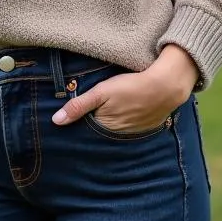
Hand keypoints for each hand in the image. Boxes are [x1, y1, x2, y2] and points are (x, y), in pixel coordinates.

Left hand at [51, 46, 197, 133]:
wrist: (165, 86)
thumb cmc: (130, 86)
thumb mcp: (101, 92)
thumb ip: (78, 106)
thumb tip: (56, 121)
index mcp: (105, 126)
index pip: (86, 128)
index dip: (79, 121)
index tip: (73, 115)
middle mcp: (118, 134)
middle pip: (100, 130)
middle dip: (94, 122)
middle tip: (93, 107)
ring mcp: (133, 131)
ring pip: (114, 129)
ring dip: (110, 122)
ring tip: (110, 107)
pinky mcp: (145, 126)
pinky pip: (129, 127)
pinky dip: (125, 120)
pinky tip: (126, 109)